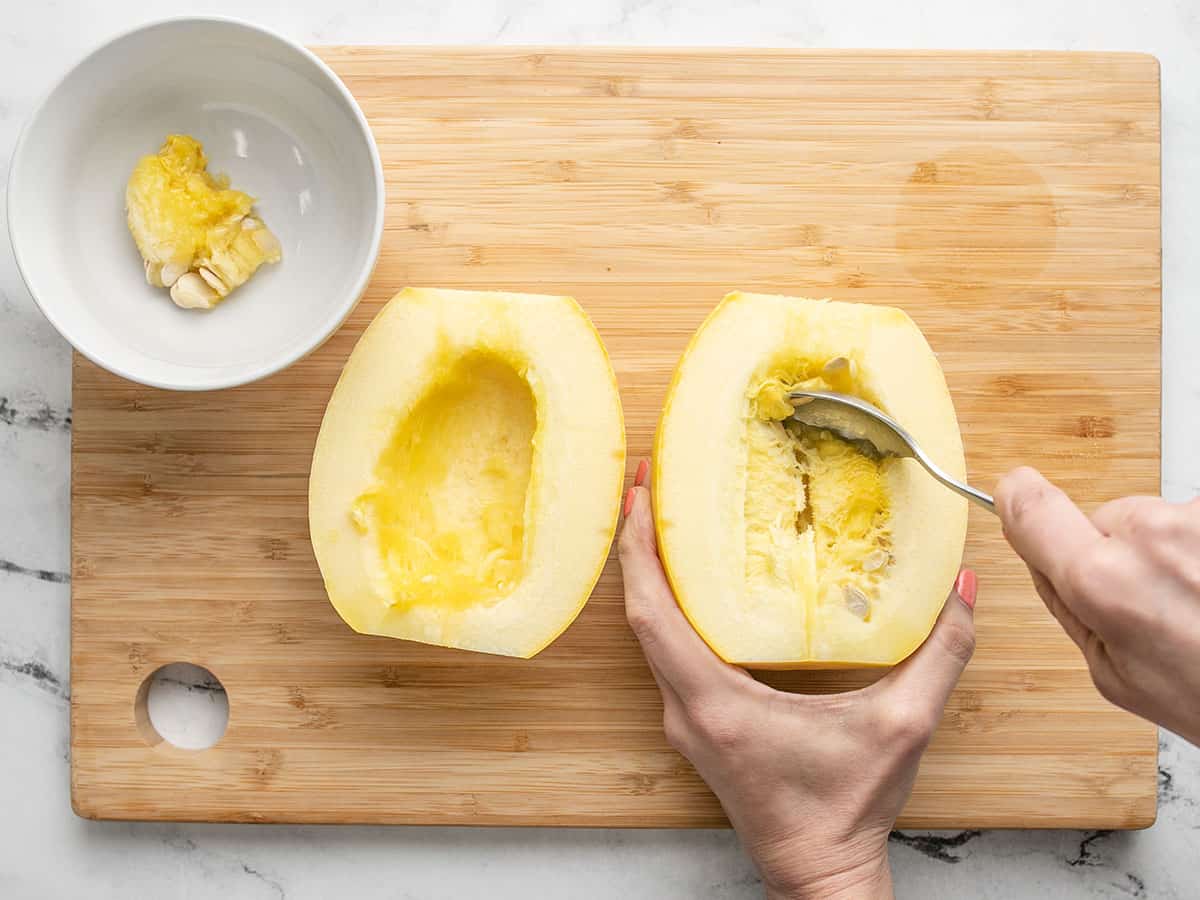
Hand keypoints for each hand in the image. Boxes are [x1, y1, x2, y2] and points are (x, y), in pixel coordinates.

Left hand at [617, 463, 976, 899]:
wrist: (819, 872)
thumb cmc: (848, 809)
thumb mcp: (904, 727)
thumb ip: (941, 655)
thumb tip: (963, 589)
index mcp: (717, 704)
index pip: (653, 614)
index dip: (640, 551)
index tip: (641, 498)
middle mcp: (685, 709)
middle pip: (639, 614)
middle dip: (636, 545)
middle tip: (648, 485)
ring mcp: (685, 719)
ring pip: (647, 634)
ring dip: (647, 575)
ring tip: (659, 518)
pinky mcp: (696, 723)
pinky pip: (664, 652)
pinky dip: (666, 606)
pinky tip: (686, 578)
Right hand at [996, 467, 1199, 745]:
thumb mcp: (1115, 675)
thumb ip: (1068, 606)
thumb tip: (1042, 557)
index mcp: (1103, 581)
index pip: (1031, 507)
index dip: (1018, 501)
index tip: (1018, 498)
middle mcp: (1154, 535)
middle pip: (1108, 518)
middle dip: (1121, 551)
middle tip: (1157, 607)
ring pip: (1163, 521)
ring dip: (1176, 554)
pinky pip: (1198, 523)